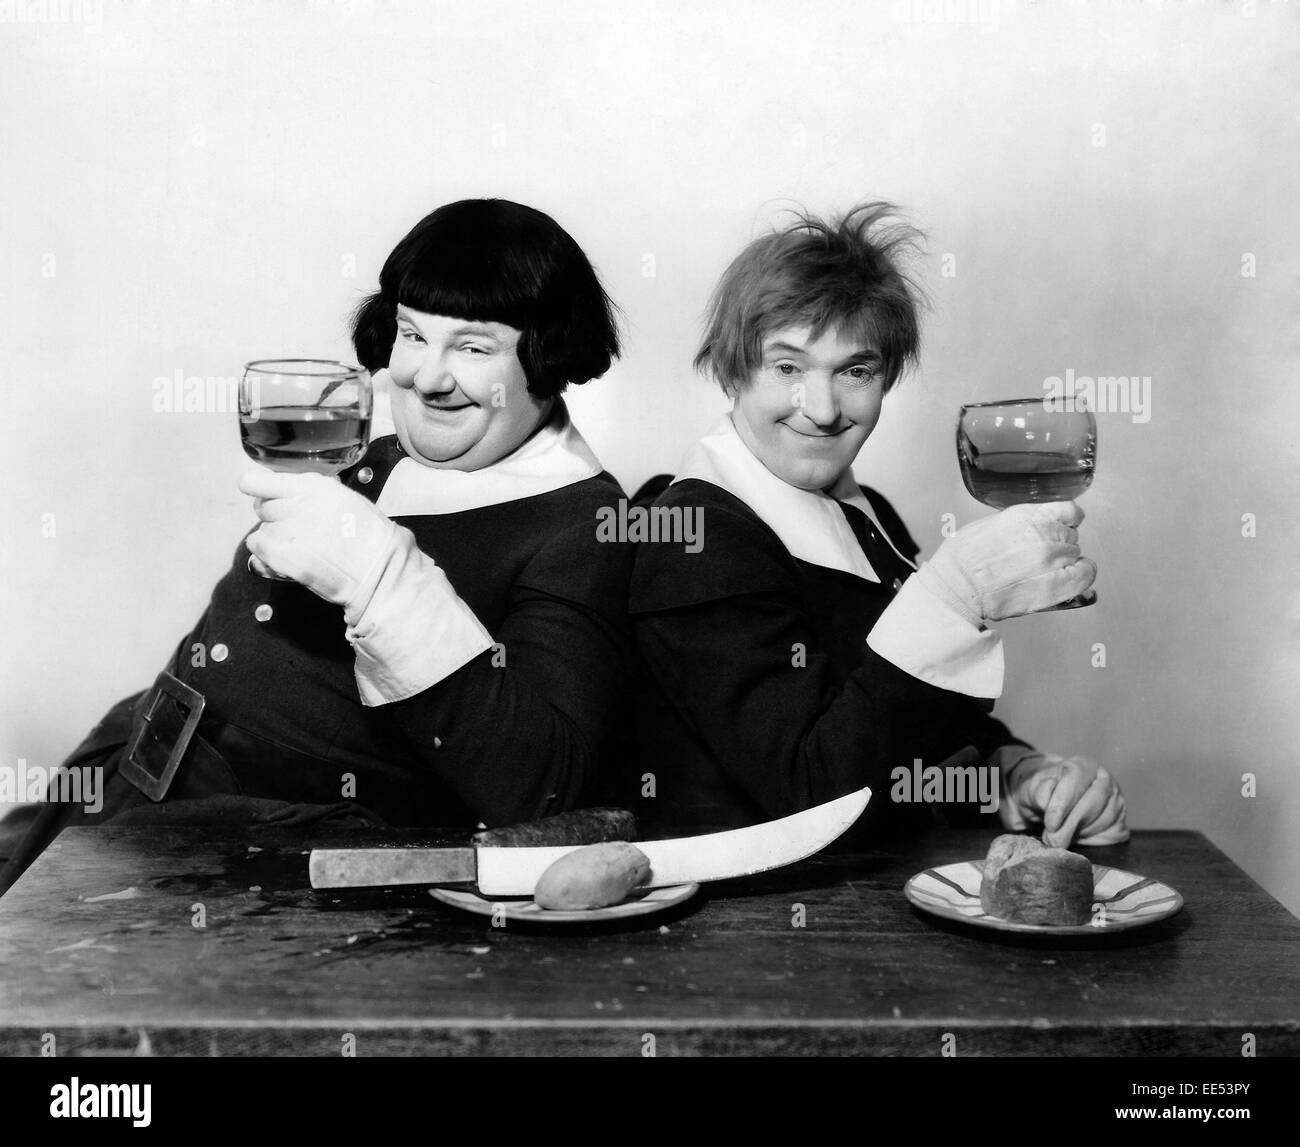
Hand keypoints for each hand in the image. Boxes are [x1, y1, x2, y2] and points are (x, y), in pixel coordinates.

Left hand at [238, 468, 398, 611]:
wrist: (380, 570)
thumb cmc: (370, 536)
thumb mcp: (346, 499)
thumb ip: (315, 492)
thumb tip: (288, 490)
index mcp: (314, 487)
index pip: (257, 482)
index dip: (257, 488)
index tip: (261, 494)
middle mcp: (298, 506)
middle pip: (261, 507)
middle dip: (275, 516)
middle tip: (297, 529)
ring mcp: (290, 533)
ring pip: (261, 529)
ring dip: (275, 539)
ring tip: (301, 548)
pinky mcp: (285, 559)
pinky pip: (257, 548)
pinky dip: (265, 555)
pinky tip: (285, 559)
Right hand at [916, 502, 1096, 624]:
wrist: (957, 587)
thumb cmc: (963, 560)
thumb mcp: (989, 525)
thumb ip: (1018, 525)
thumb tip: (1031, 530)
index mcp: (1027, 516)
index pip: (1068, 510)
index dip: (1066, 521)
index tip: (1062, 527)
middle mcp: (1044, 533)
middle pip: (1071, 535)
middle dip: (1060, 545)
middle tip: (1040, 558)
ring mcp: (1053, 558)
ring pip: (1076, 555)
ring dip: (1066, 563)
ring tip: (1045, 572)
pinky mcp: (1057, 584)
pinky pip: (1085, 575)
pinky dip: (1082, 576)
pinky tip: (1071, 580)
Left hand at [1004, 752, 1128, 846]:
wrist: (1055, 805)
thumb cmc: (1045, 793)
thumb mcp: (1034, 788)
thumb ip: (1039, 792)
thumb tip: (1047, 803)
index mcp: (1084, 765)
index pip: (1077, 779)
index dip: (1063, 803)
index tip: (1050, 823)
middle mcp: (1105, 780)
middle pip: (1094, 800)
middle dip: (1072, 822)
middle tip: (1053, 838)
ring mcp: (1116, 801)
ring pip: (1104, 819)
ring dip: (1080, 832)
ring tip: (1060, 838)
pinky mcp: (1121, 822)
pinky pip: (1112, 834)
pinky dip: (1093, 840)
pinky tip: (1077, 838)